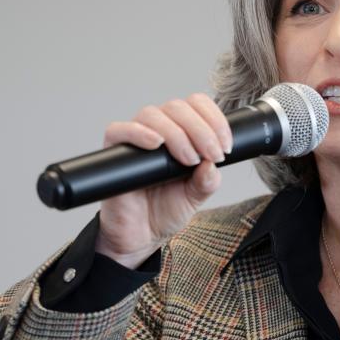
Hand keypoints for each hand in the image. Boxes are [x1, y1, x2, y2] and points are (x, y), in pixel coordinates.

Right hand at [96, 93, 232, 267]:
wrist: (141, 235)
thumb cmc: (166, 210)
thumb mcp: (197, 196)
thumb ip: (207, 181)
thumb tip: (212, 164)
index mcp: (181, 132)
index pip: (196, 105)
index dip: (214, 118)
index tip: (225, 146)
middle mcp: (158, 130)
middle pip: (177, 107)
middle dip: (201, 130)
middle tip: (211, 155)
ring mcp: (135, 140)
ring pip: (152, 114)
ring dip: (177, 133)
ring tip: (188, 159)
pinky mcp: (114, 153)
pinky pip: (119, 130)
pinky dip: (139, 132)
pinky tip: (157, 144)